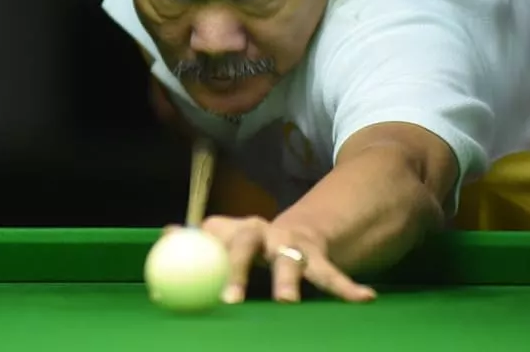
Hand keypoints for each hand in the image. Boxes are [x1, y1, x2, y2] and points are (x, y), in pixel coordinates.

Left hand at [169, 216, 376, 303]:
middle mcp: (264, 232)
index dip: (203, 257)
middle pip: (247, 245)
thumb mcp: (230, 236)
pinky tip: (364, 298)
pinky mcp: (319, 258)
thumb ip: (201, 238)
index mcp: (238, 229)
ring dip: (288, 281)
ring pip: (290, 262)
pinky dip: (347, 288)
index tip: (190, 279)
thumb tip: (166, 234)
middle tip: (229, 301)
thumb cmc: (255, 243)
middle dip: (238, 270)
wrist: (305, 228)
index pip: (216, 238)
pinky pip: (332, 275)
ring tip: (286, 301)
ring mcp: (293, 244)